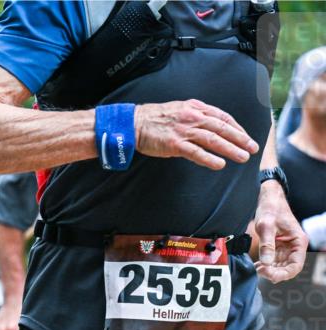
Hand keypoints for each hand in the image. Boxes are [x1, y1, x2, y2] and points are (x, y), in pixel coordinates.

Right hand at [134, 99, 258, 170]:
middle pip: (222, 128)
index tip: (246, 137)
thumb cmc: (154, 119)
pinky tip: (219, 164)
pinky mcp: (175, 144)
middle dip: (240, 139)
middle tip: (253, 148)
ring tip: (242, 157)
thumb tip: (210, 128)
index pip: (223, 117)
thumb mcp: (179, 110)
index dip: (237, 128)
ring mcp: (184, 131)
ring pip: (213, 140)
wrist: (133, 123)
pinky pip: (196, 152)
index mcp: (196, 107)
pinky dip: (209, 158)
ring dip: (230, 149)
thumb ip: (195, 116)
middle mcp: (193, 117)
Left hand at [251, 182, 307, 282]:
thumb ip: (266, 244)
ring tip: (256, 268)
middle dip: (275, 273)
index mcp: (299, 241)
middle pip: (288, 268)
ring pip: (281, 267)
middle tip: (259, 270)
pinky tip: (257, 265)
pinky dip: (267, 265)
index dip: (283, 274)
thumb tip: (265, 263)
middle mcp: (295, 247)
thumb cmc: (270, 209)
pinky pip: (275, 261)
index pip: (296, 266)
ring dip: (270, 270)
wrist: (268, 199)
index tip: (267, 272)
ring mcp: (287, 248)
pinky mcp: (278, 247)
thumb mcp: (266, 226)